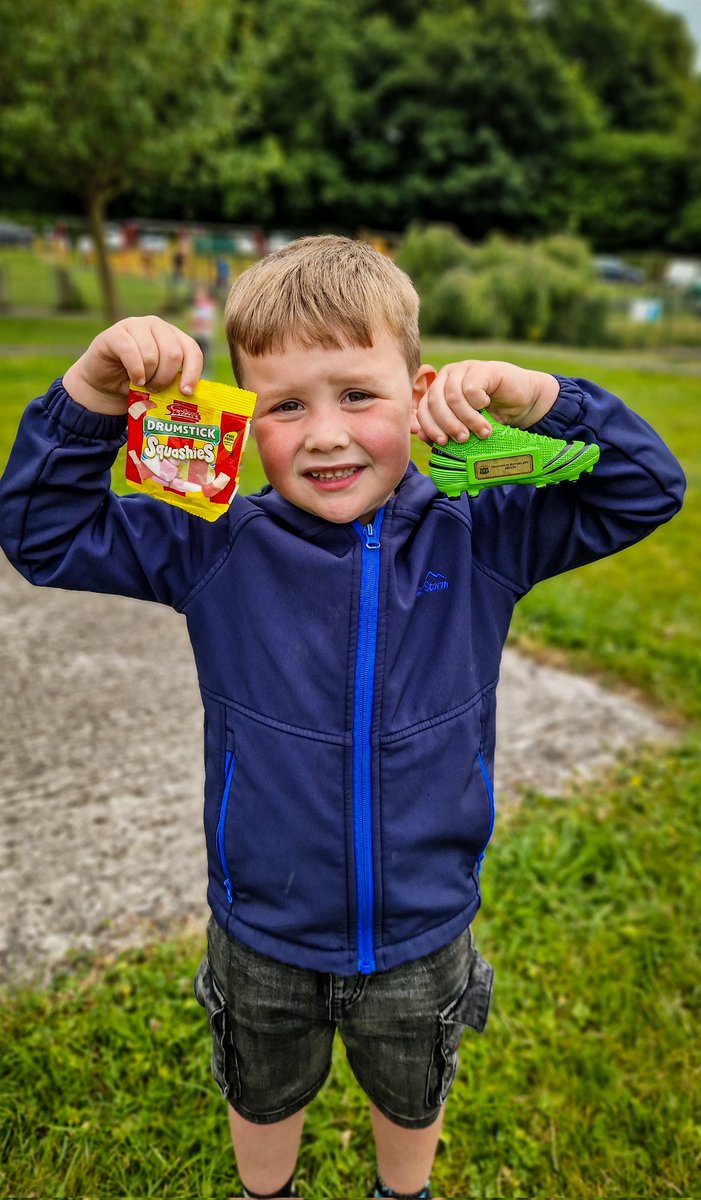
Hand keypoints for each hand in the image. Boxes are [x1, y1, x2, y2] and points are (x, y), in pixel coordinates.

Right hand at [62, 316, 203, 415]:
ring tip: (143, 384)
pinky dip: (135, 370)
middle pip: (173, 353)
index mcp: (173, 336)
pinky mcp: (115, 334)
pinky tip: (135, 380)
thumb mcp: (161, 381)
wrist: (105, 385)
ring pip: (152, 354)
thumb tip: (192, 392)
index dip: (192, 372)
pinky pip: (130, 351)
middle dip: (166, 377)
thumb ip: (175, 381)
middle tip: (156, 388)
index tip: (186, 392)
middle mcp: (156, 326)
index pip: (192, 349)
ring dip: (149, 376)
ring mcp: (135, 325)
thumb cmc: (137, 382)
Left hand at [412, 359, 558, 444]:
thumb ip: (445, 431)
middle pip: (434, 402)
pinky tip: (488, 406)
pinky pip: (470, 388)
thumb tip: (423, 437)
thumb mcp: (466, 428)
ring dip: (468, 418)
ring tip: (483, 431)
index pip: (422, 409)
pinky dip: (478, 403)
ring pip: (452, 397)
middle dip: (448, 424)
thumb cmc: (494, 417)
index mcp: (438, 391)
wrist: (524, 403)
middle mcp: (447, 377)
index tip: (442, 443)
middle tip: (463, 439)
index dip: (429, 427)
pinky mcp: (481, 368)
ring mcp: (463, 369)